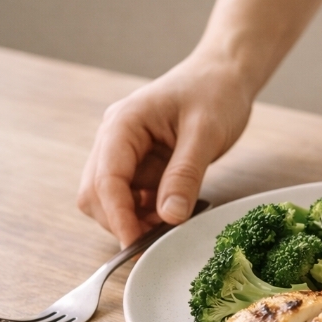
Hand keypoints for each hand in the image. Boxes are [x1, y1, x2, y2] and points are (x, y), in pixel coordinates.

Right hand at [77, 51, 255, 245]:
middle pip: (96, 194)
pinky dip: (147, 213)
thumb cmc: (215, 93)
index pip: (105, 179)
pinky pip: (134, 197)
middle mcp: (115, 139)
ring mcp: (126, 153)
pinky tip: (173, 213)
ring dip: (134, 219)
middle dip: (121, 221)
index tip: (136, 245)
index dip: (118, 216)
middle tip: (157, 241)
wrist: (224, 76)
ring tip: (172, 223)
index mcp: (123, 125)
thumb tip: (169, 217)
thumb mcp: (205, 134)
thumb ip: (185, 175)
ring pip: (111, 200)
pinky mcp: (142, 164)